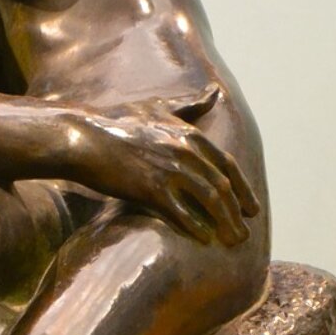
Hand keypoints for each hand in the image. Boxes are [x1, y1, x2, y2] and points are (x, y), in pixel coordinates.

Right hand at [66, 84, 260, 245]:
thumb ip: (188, 105)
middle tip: (244, 234)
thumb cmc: (116, 124)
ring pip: (210, 200)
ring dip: (225, 223)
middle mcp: (185, 151)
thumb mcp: (157, 108)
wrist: (85, 140)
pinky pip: (182, 212)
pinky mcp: (152, 188)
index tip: (250, 208)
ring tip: (232, 241)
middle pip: (222, 186)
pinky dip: (197, 227)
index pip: (226, 165)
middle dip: (237, 212)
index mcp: (189, 135)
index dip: (242, 189)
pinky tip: (205, 239)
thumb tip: (213, 93)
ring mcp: (170, 170)